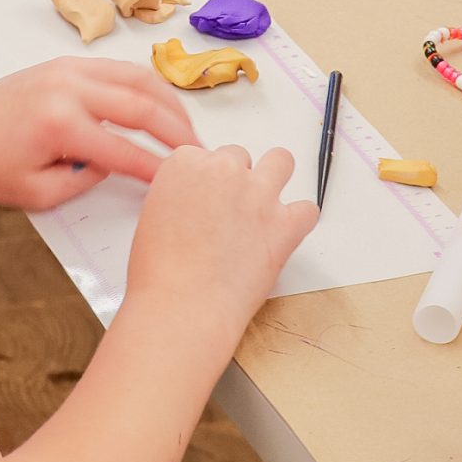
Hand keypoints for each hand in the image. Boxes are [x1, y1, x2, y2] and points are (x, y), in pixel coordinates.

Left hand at [0, 60, 199, 210]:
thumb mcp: (36, 193)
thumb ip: (84, 181)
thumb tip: (116, 163)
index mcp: (60, 123)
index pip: (125, 148)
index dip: (158, 168)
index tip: (181, 182)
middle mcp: (69, 87)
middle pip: (143, 105)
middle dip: (176, 131)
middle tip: (199, 154)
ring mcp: (70, 69)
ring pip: (139, 78)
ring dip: (169, 103)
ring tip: (186, 130)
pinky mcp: (67, 63)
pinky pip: (120, 69)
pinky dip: (147, 87)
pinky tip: (160, 107)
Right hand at [122, 143, 318, 336]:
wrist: (182, 307)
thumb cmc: (160, 274)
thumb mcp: (154, 217)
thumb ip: (180, 196)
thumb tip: (196, 203)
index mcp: (186, 163)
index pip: (204, 155)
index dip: (207, 179)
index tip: (207, 197)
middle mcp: (224, 170)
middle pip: (239, 157)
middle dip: (237, 179)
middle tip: (231, 210)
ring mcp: (258, 194)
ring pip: (280, 161)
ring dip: (275, 178)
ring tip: (266, 203)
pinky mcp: (285, 224)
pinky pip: (308, 209)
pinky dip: (300, 220)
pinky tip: (286, 232)